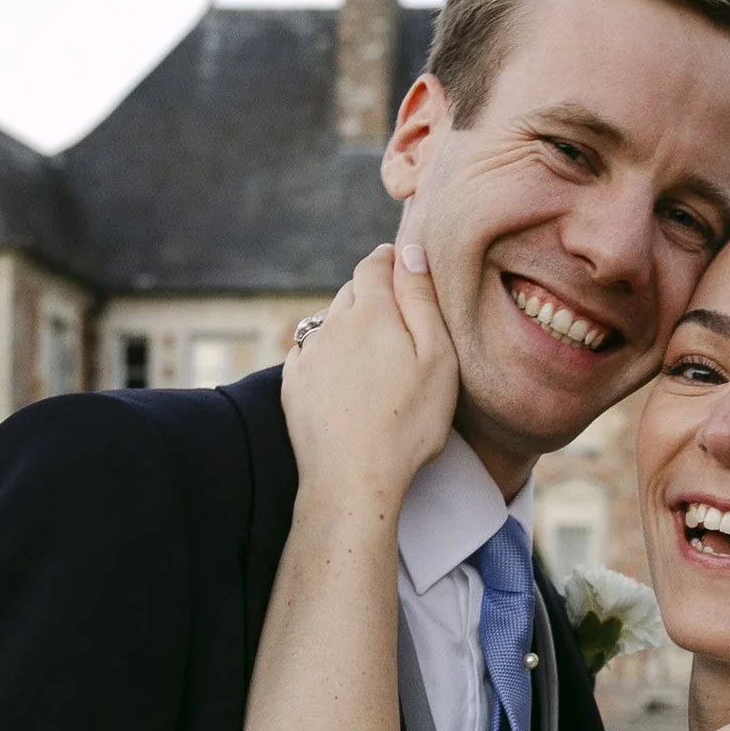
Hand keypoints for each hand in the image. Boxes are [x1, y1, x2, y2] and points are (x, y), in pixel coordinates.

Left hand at [283, 242, 457, 506]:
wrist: (352, 478)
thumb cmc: (408, 422)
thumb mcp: (436, 359)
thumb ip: (422, 300)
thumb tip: (410, 252)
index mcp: (371, 312)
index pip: (375, 264)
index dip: (390, 260)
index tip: (402, 264)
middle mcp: (332, 324)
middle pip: (351, 291)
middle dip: (371, 292)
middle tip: (395, 313)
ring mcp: (308, 354)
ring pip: (328, 321)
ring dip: (347, 324)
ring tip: (370, 349)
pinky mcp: (293, 384)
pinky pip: (309, 352)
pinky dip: (326, 353)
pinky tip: (342, 375)